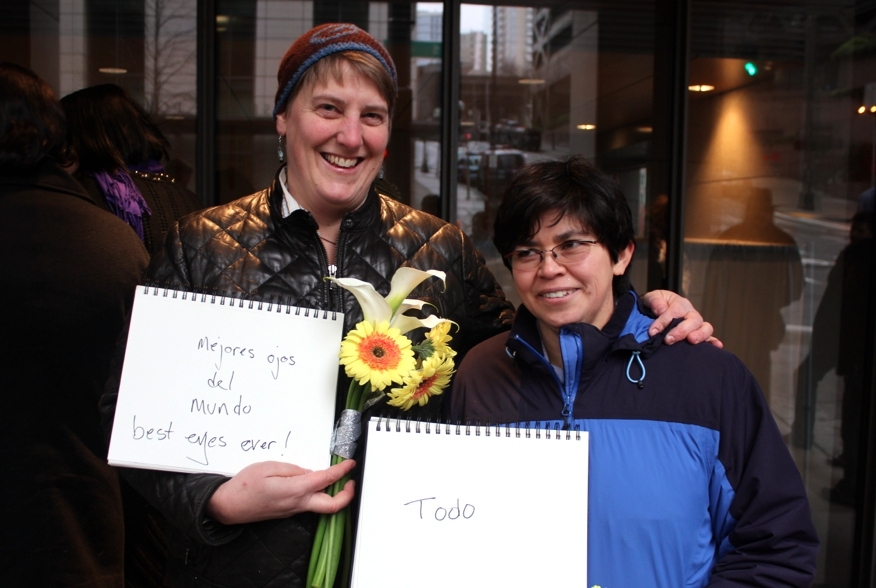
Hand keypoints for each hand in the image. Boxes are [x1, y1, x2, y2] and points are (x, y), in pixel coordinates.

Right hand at [207, 459, 355, 524]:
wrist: (228, 506)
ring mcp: (292, 510)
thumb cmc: (244, 486)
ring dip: (332, 494)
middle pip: (331, 506)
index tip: (349, 464)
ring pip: (321, 506)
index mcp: (294, 490)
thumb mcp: (268, 467)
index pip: (326, 480)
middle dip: (346, 495)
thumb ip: (293, 469)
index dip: (341, 472)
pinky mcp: (287, 512)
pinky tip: (314, 484)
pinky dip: (317, 495)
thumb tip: (310, 472)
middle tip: (350, 481)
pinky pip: (308, 505)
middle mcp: (296, 504)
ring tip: (334, 478)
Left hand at [642, 290, 721, 346]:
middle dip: (681, 330)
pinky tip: (717, 346)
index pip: (674, 312)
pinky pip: (710, 338)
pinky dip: (714, 342)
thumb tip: (661, 310)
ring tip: (691, 340)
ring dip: (699, 335)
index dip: (664, 322)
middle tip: (668, 340)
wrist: (656, 312)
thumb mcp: (652, 298)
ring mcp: (697, 325)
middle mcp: (691, 314)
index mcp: (680, 303)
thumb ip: (655, 302)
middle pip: (693, 320)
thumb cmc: (656, 305)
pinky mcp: (699, 335)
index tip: (653, 332)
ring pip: (705, 328)